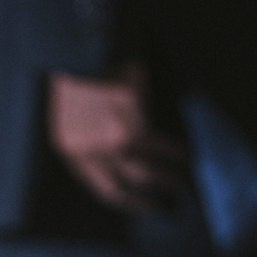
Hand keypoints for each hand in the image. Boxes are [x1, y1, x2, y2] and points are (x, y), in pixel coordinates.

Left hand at [46, 61, 189, 211]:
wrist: (76, 48)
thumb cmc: (76, 80)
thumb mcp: (69, 117)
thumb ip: (88, 142)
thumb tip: (119, 162)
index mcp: (69, 150)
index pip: (101, 188)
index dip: (125, 202)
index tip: (141, 207)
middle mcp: (88, 149)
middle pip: (123, 187)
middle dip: (147, 201)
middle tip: (166, 208)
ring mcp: (109, 136)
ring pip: (143, 170)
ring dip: (167, 180)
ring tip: (184, 186)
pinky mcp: (130, 118)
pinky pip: (157, 144)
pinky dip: (175, 152)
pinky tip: (187, 156)